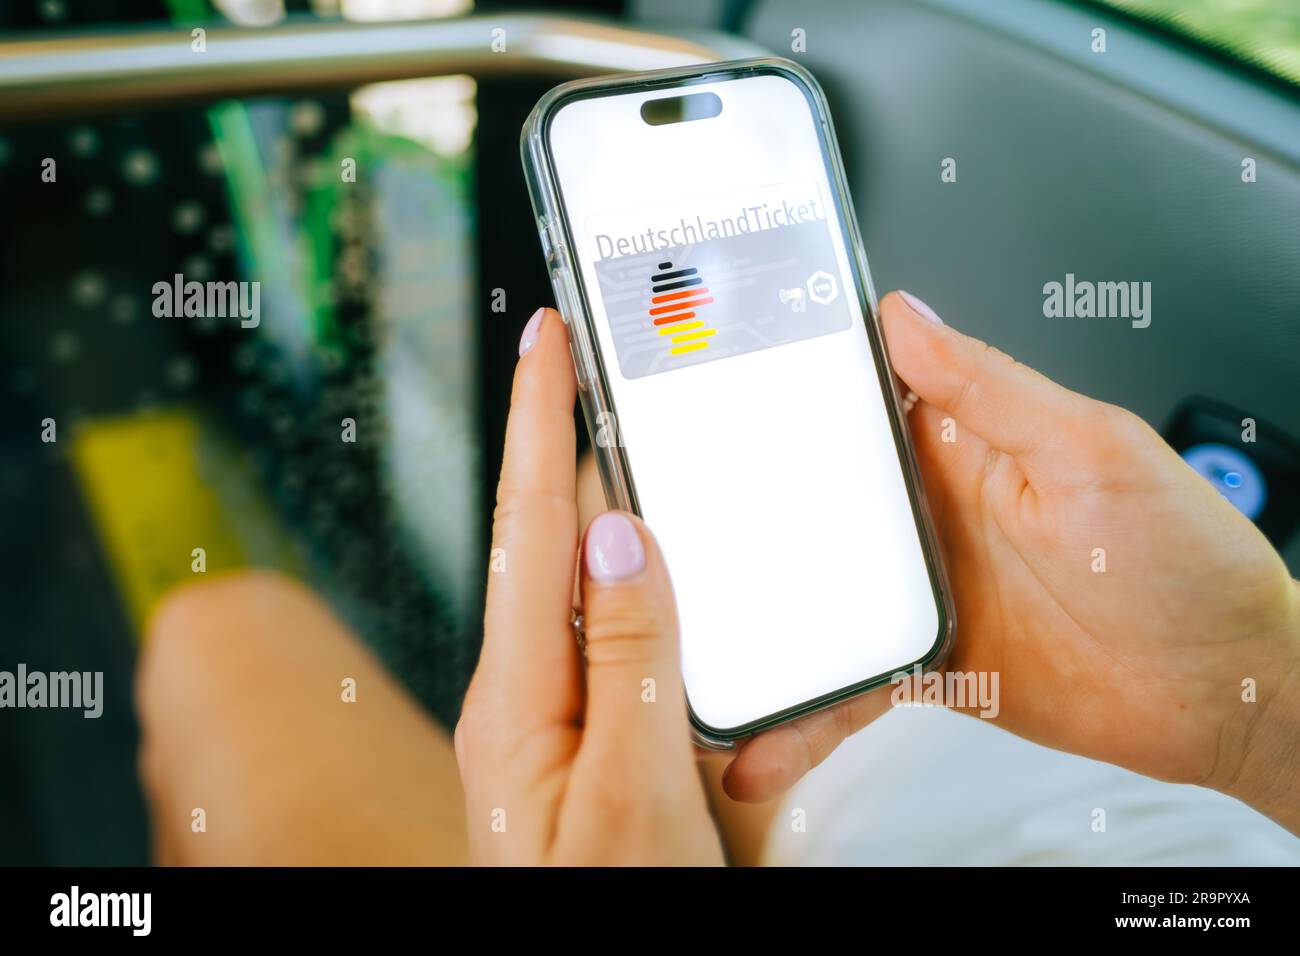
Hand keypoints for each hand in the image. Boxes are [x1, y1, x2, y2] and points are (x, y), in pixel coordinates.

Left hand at [455, 308, 723, 864]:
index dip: (537, 420)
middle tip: (599, 362)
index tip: (547, 335)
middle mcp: (532, 690)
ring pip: (593, 582)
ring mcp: (564, 712)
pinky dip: (655, 583)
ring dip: (617, 506)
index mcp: (522, 693)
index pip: (531, 526)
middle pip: (554, 539)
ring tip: (646, 440)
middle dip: (571, 439)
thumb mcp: (631, 794)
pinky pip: (625, 635)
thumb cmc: (610, 910)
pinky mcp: (601, 735)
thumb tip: (623, 534)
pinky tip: (682, 569)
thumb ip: (629, 659)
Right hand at [724, 291, 1299, 832]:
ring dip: (754, 619)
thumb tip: (907, 319)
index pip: (852, 401)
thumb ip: (992, 390)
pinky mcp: (923, 663)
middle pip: (807, 502)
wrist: (1222, 692)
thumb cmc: (1184, 559)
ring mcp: (918, 590)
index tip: (703, 387)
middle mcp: (927, 512)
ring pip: (811, 597)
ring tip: (685, 640)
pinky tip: (761, 740)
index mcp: (961, 442)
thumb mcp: (1091, 451)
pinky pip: (847, 685)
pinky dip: (804, 717)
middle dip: (736, 510)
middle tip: (658, 523)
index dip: (779, 388)